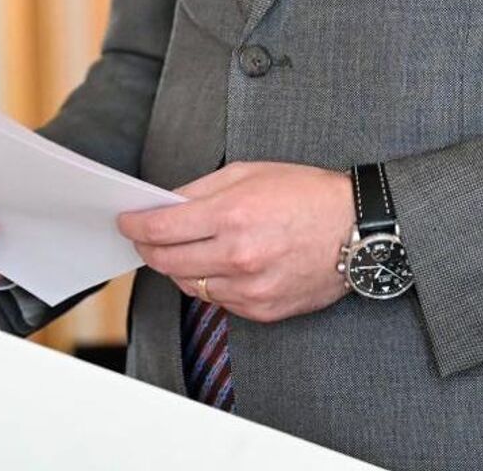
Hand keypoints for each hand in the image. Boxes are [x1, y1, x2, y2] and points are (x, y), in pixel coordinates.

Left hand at [116, 161, 353, 323]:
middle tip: (144, 237)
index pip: (161, 229)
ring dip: (178, 267)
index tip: (125, 222)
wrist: (357, 228)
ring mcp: (250, 288)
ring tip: (183, 249)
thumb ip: (201, 189)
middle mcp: (238, 256)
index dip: (135, 226)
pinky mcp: (263, 310)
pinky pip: (219, 301)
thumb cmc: (306, 193)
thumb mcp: (250, 172)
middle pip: (166, 262)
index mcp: (232, 215)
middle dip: (147, 248)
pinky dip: (211, 283)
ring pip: (190, 285)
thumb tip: (165, 205)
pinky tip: (219, 265)